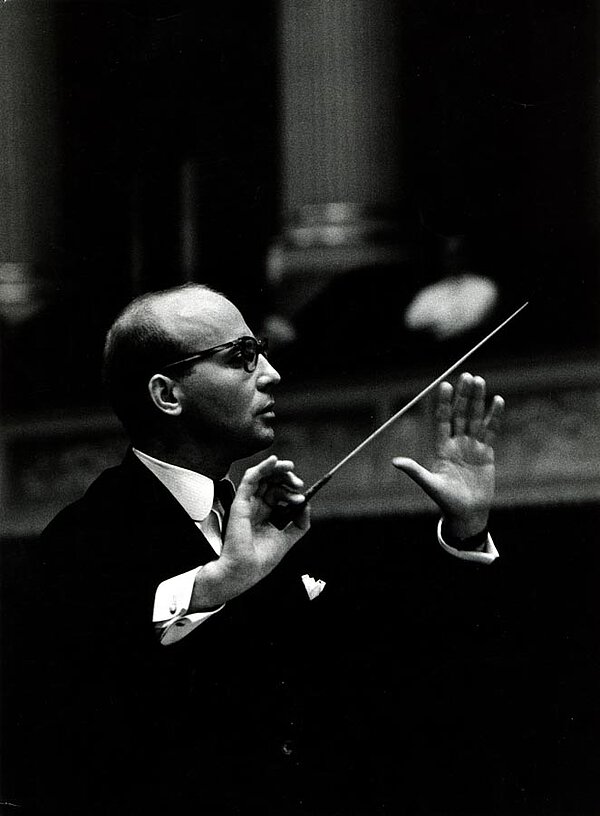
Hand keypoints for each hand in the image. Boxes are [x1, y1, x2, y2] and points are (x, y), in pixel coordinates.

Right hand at [192, 456, 309, 607]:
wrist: (244, 571)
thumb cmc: (261, 559)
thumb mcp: (287, 539)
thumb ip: (300, 522)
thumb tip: (307, 504)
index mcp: (265, 514)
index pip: (278, 492)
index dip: (291, 491)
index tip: (302, 498)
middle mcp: (256, 506)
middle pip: (271, 482)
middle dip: (286, 478)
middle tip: (299, 483)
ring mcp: (247, 503)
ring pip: (261, 476)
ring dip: (277, 469)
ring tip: (290, 468)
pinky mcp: (240, 502)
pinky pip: (250, 479)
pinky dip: (262, 467)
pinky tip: (274, 461)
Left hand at [392, 373, 503, 538]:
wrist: (467, 513)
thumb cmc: (446, 501)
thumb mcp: (430, 485)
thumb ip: (415, 471)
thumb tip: (395, 462)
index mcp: (441, 447)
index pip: (442, 419)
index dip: (443, 403)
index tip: (445, 385)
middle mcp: (456, 442)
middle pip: (460, 413)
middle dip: (463, 395)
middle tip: (467, 376)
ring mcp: (472, 446)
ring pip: (475, 417)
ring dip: (478, 400)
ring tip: (479, 381)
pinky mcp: (486, 452)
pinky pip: (491, 430)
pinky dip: (495, 416)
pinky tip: (498, 400)